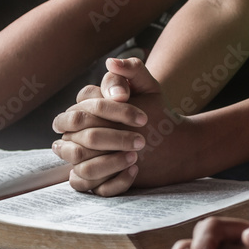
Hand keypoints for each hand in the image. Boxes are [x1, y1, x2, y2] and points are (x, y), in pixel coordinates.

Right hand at [52, 58, 189, 194]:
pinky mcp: (91, 181)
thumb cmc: (155, 114)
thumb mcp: (149, 89)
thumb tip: (111, 63)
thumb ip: (133, 71)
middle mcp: (77, 134)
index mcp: (84, 109)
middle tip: (142, 140)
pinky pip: (87, 185)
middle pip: (81, 137)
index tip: (144, 117)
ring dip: (110, 161)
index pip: (84, 110)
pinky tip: (135, 172)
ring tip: (137, 156)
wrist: (171, 145)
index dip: (113, 113)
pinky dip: (113, 181)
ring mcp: (81, 158)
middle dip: (113, 138)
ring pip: (79, 164)